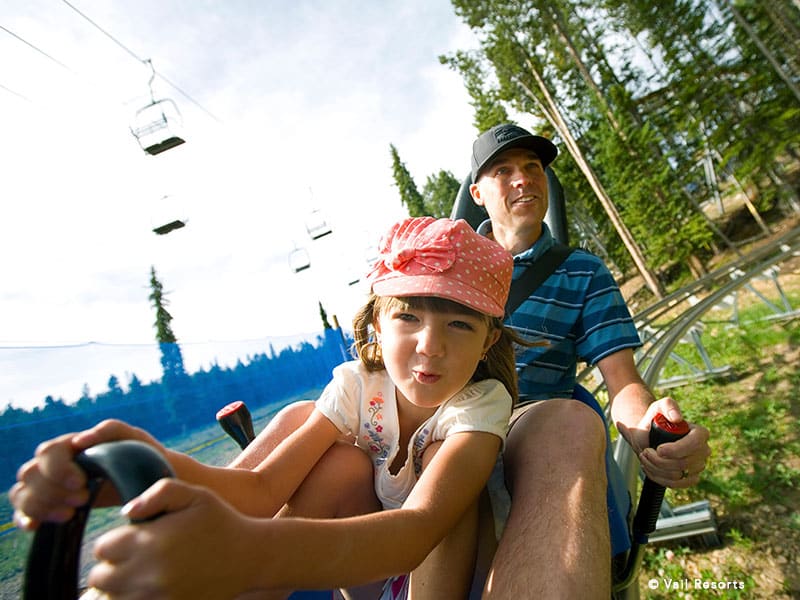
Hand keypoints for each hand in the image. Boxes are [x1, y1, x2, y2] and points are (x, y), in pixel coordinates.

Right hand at [9, 420, 164, 529]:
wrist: (150, 481)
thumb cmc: (141, 455)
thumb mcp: (133, 438)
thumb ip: (109, 430)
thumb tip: (79, 440)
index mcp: (69, 445)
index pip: (47, 452)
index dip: (58, 469)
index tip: (81, 482)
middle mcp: (52, 464)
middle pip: (29, 474)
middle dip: (52, 490)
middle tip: (82, 499)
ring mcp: (47, 486)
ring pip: (21, 494)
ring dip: (40, 506)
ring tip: (70, 514)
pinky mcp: (48, 507)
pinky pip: (22, 513)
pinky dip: (25, 519)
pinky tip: (38, 525)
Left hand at [87, 479, 259, 598]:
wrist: (248, 557)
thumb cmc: (220, 521)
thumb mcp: (195, 495)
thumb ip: (159, 493)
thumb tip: (128, 511)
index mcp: (151, 542)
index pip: (101, 549)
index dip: (113, 542)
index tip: (131, 539)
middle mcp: (148, 574)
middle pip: (100, 578)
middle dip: (112, 566)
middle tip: (133, 558)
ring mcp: (156, 598)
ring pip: (111, 598)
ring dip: (120, 587)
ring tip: (141, 574)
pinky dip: (135, 598)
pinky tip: (151, 587)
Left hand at [621, 397, 710, 488]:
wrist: (647, 435)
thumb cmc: (655, 420)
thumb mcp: (659, 407)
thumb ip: (668, 406)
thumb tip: (677, 418)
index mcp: (700, 433)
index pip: (694, 445)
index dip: (676, 450)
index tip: (658, 449)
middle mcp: (703, 451)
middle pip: (684, 463)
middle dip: (659, 460)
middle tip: (645, 452)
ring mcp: (698, 466)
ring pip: (678, 475)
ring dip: (656, 469)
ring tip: (645, 458)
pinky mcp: (690, 478)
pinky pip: (677, 485)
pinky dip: (659, 479)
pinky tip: (650, 469)